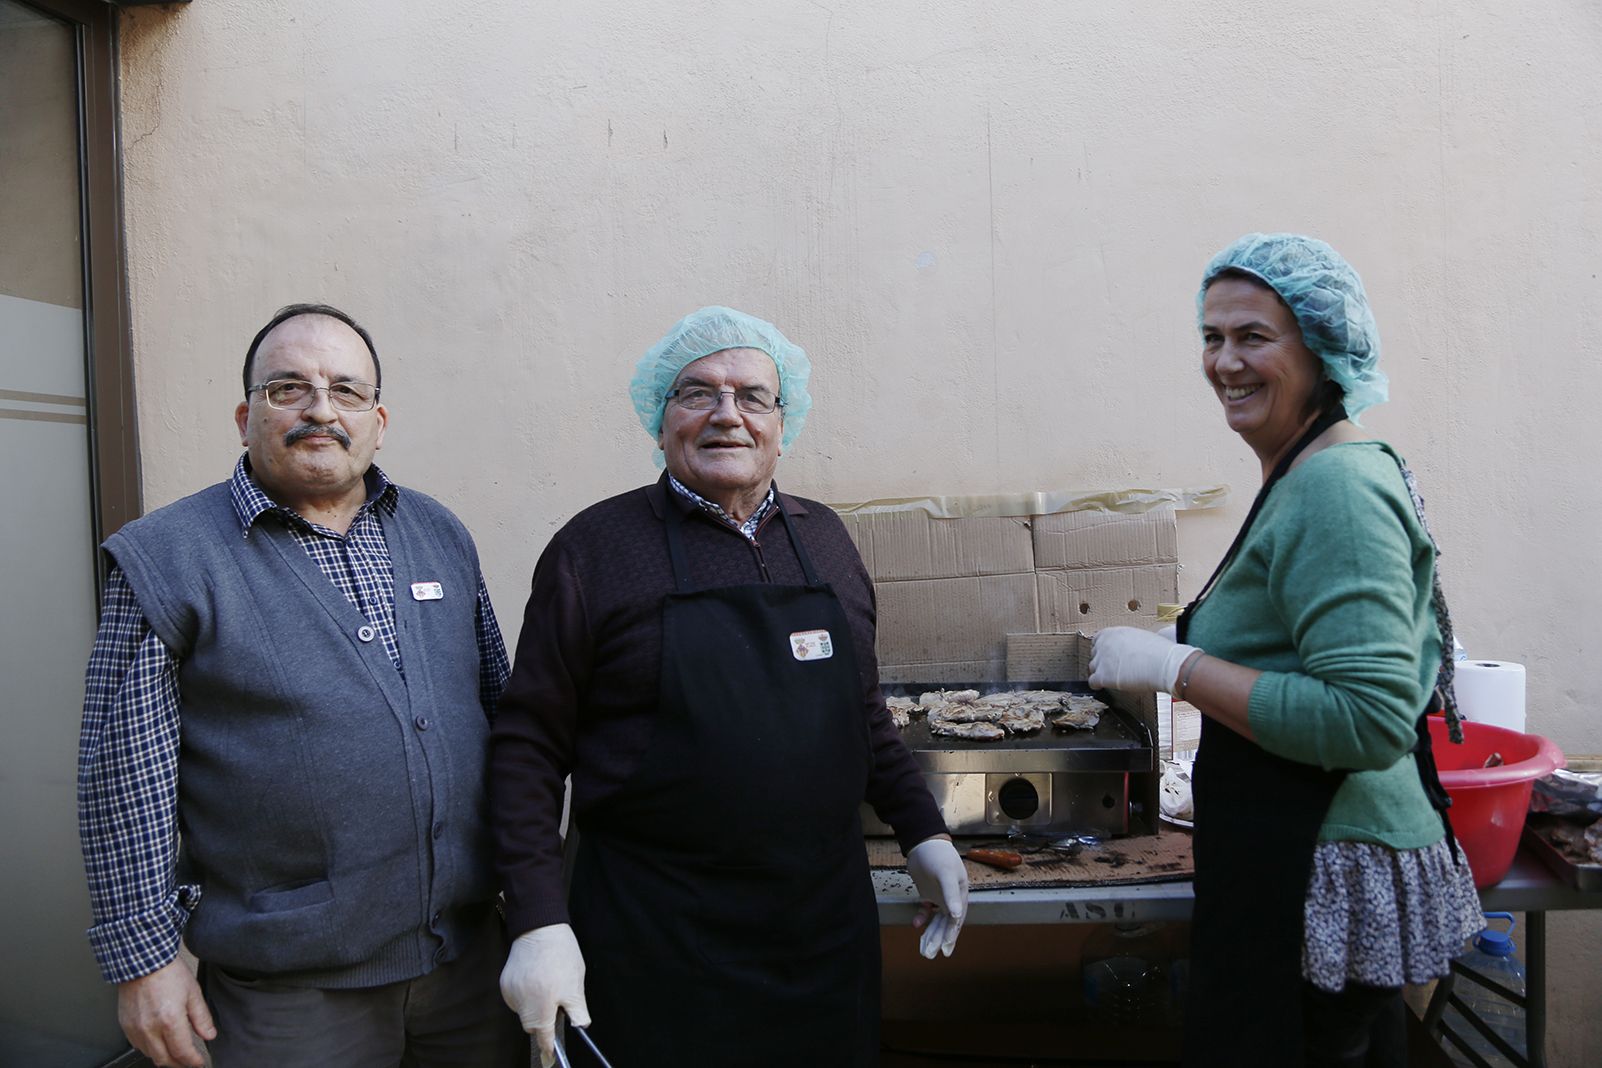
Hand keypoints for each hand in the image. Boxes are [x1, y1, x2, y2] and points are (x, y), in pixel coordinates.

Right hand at [116, 958, 215, 1067]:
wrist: (142, 961)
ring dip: (164, 1058)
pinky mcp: (125, 1025)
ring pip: (150, 1055)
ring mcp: (135, 1029)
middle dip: (179, 1064)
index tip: (199, 1063)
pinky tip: (159, 1043)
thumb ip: (201, 1018)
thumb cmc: (167, 973)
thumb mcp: (193, 993)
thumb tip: (209, 1035)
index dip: (193, 1061)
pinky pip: (138, 1045)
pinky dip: (150, 1049)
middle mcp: (149, 1029)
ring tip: (176, 1054)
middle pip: (165, 1059)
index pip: (182, 1052)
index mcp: (169, 1021)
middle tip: (189, 1062)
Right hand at [501, 923, 589, 1067]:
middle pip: (532, 1025)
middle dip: (544, 1020)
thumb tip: (581, 1026)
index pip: (543, 1036)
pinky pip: (516, 998)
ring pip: (524, 1011)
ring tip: (548, 983)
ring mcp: (510, 992)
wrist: (540, 926)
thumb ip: (577, 1010)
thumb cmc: (561, 954)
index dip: (548, 1048)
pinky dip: (526, 994)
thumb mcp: (576, 984)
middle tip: (557, 1001)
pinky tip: (536, 978)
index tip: (550, 1058)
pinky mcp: (504, 982)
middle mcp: (521, 1002)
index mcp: (541, 1005)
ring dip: (535, 1005)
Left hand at [905, 836, 967, 958]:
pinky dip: (922, 918)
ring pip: (936, 920)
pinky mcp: (928, 893)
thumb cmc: (938, 856)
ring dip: (930, 933)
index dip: (951, 935)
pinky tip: (916, 924)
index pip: (957, 920)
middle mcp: (952, 898)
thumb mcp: (945, 874)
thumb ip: (951, 894)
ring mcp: (940, 896)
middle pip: (946, 923)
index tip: (945, 949)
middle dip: (939, 939)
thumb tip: (956, 916)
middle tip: (930, 954)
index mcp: (960, 894)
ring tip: (923, 948)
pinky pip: (926, 911)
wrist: (923, 842)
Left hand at [1089, 626, 1198, 693]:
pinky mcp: (1102, 676)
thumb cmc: (1158, 651)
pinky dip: (1099, 685)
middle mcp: (1103, 644)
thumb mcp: (1139, 637)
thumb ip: (1127, 642)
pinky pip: (1093, 682)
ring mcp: (1101, 660)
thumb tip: (1128, 649)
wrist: (1162, 663)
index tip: (1110, 657)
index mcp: (1112, 632)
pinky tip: (1105, 686)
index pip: (1097, 641)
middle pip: (1095, 655)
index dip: (1104, 651)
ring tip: (1114, 678)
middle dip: (1103, 662)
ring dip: (1101, 673)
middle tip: (1114, 669)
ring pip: (1093, 668)